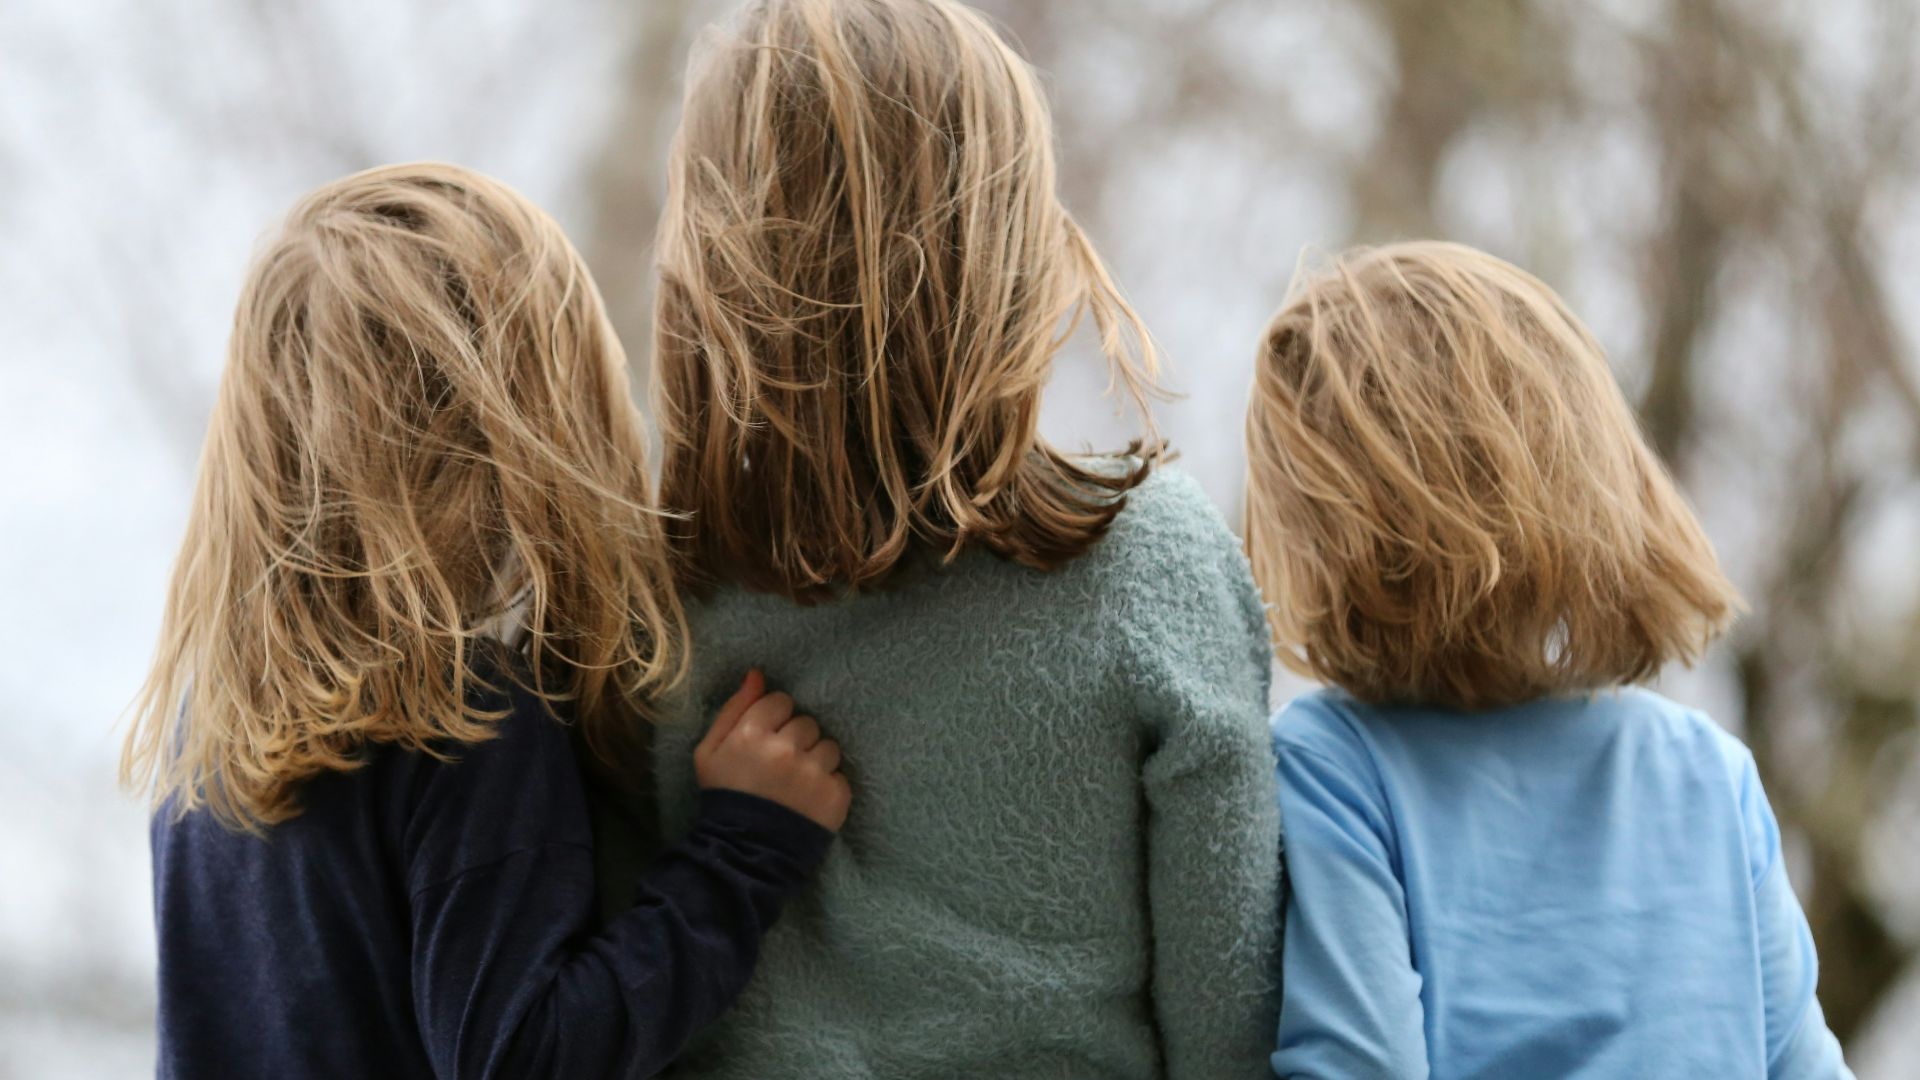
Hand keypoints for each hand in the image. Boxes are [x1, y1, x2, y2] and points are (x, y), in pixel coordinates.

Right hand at [694, 670, 851, 831]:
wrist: (744, 852)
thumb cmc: (724, 797)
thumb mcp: (709, 751)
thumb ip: (734, 708)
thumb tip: (757, 674)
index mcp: (752, 735)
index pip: (780, 701)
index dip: (774, 720)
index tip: (766, 740)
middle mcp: (785, 750)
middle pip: (806, 722)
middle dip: (795, 739)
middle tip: (780, 766)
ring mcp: (813, 774)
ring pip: (828, 746)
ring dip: (815, 760)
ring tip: (796, 783)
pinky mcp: (835, 796)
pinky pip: (840, 774)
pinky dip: (827, 785)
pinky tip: (808, 800)